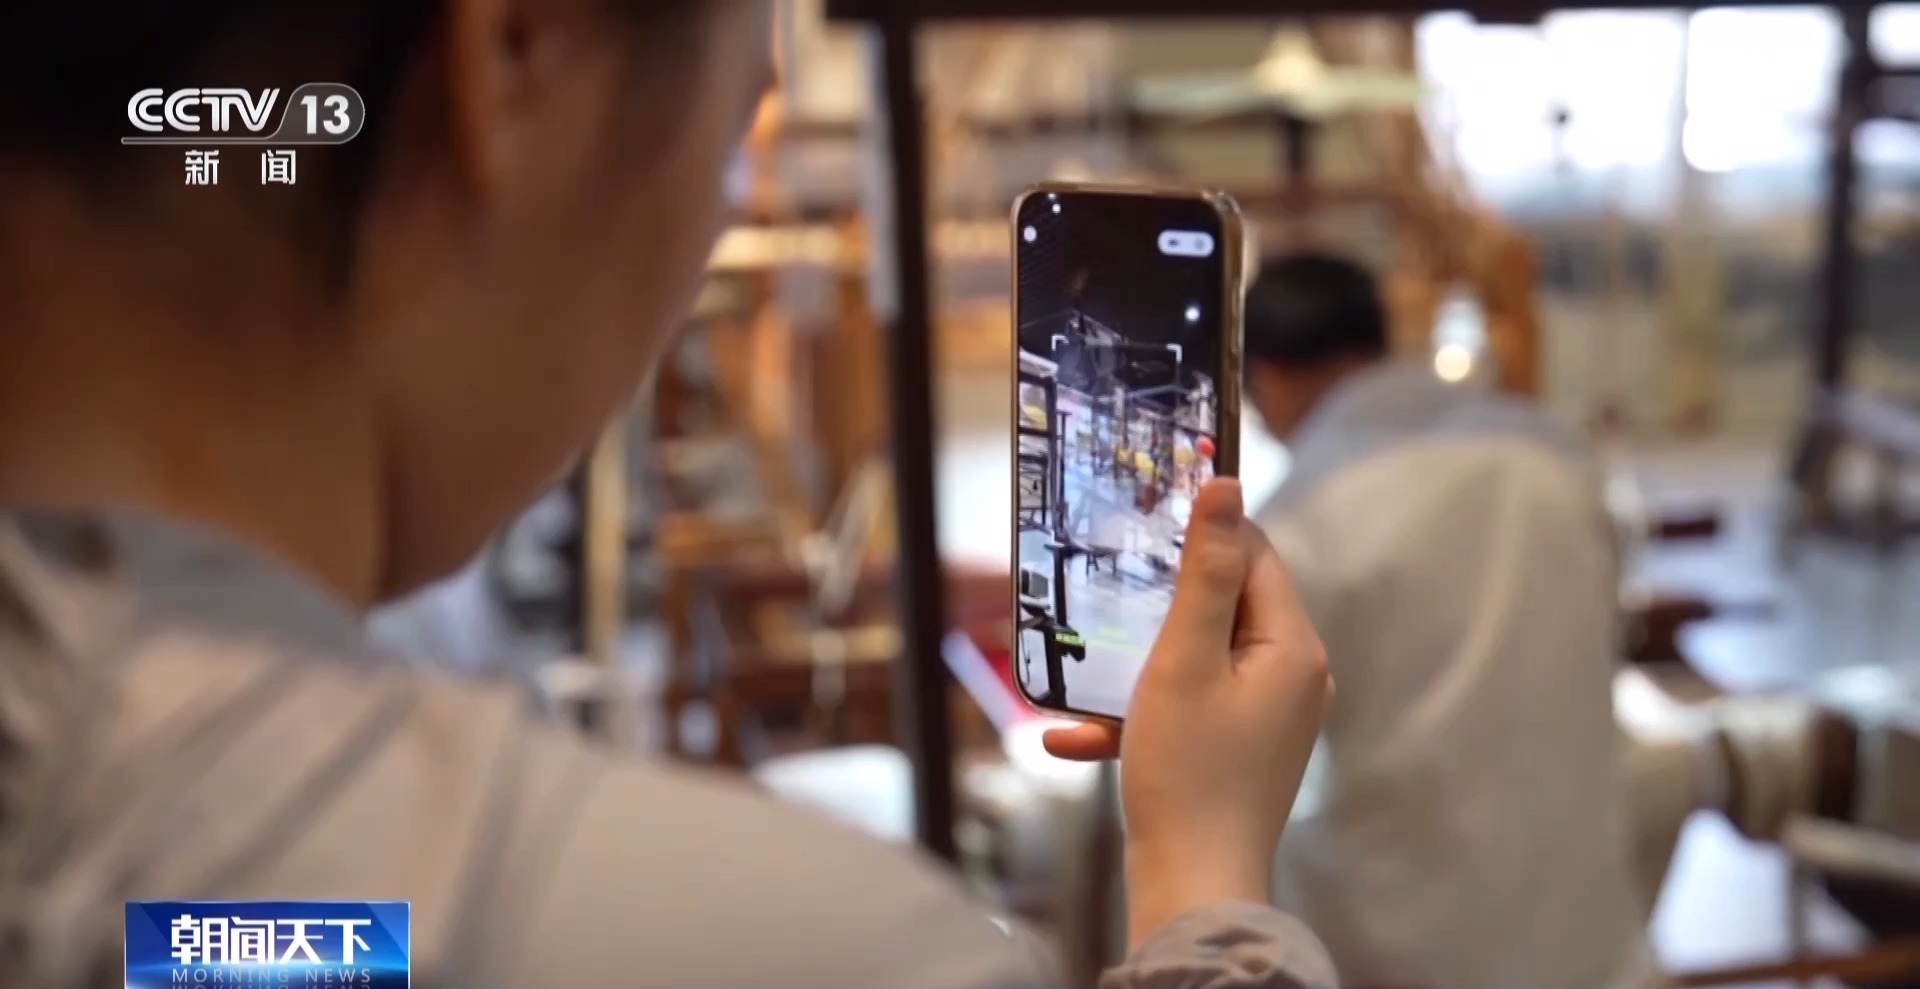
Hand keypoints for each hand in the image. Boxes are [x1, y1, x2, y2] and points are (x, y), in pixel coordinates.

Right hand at [1043, 478, 1332, 947]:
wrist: (1193, 886)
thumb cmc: (1189, 773)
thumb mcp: (1185, 659)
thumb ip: (1205, 572)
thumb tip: (1226, 485)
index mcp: (1293, 647)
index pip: (1255, 554)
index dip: (1202, 533)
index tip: (1144, 520)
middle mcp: (1292, 677)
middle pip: (1224, 604)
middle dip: (1158, 604)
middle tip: (1101, 590)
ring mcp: (1267, 717)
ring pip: (1195, 658)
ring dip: (1133, 665)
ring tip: (1078, 672)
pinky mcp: (1237, 749)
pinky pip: (1185, 709)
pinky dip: (1134, 715)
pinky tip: (1070, 736)